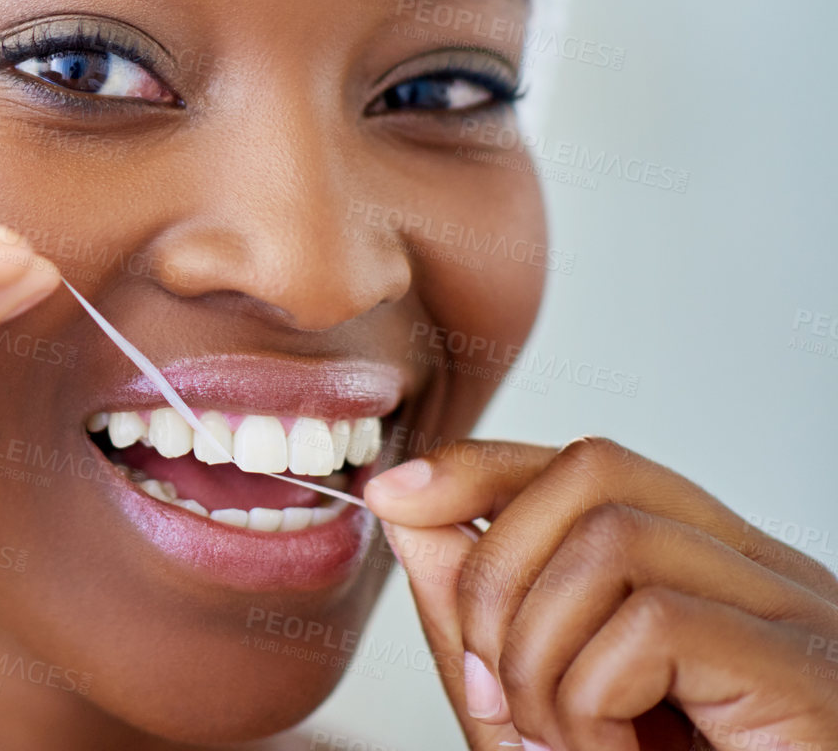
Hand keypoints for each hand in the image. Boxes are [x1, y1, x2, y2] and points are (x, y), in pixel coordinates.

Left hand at [365, 438, 837, 750]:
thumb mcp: (539, 712)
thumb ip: (480, 619)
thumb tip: (407, 509)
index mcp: (709, 576)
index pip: (588, 466)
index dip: (479, 467)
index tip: (392, 495)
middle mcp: (764, 579)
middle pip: (592, 473)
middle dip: (495, 574)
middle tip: (497, 695)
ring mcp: (795, 619)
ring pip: (611, 539)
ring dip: (541, 652)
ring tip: (560, 741)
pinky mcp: (804, 675)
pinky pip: (652, 624)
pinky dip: (591, 699)